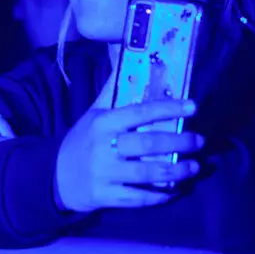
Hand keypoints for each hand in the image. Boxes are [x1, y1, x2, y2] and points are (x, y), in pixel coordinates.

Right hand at [54, 96, 203, 212]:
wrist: (55, 176)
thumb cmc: (83, 140)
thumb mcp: (94, 113)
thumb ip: (114, 90)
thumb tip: (126, 54)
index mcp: (103, 123)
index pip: (140, 112)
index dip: (169, 109)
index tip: (193, 106)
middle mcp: (103, 148)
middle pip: (148, 145)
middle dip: (178, 142)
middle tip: (199, 141)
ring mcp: (105, 174)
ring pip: (147, 174)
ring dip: (175, 171)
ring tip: (194, 167)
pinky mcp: (106, 197)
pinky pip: (138, 198)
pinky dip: (159, 196)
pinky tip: (175, 191)